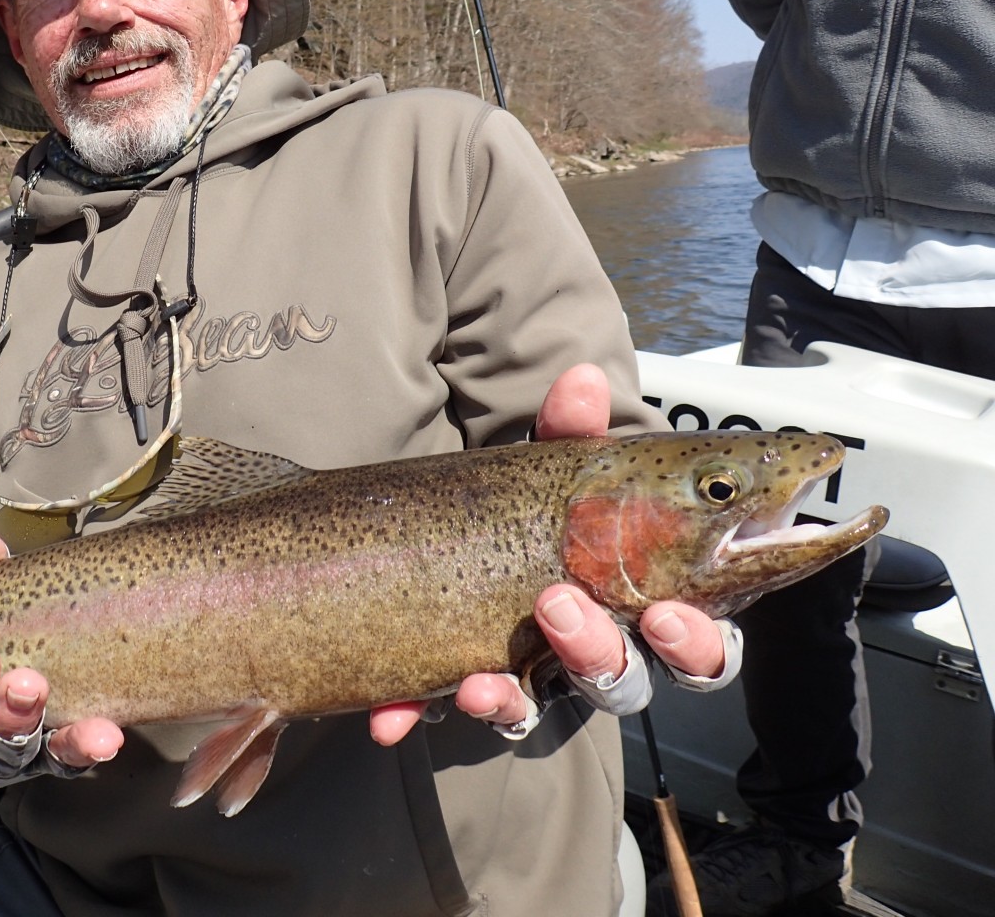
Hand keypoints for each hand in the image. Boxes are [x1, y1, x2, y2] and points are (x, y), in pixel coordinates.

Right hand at [0, 524, 123, 782]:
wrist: (13, 654)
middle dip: (1, 710)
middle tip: (25, 681)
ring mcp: (14, 750)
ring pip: (20, 751)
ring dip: (36, 723)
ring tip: (52, 694)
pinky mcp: (53, 754)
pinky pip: (66, 758)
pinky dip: (82, 746)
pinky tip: (105, 736)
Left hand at [368, 364, 733, 744]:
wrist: (464, 530)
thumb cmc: (546, 507)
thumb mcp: (557, 466)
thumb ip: (571, 430)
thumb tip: (582, 380)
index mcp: (653, 602)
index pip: (699, 641)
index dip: (693, 642)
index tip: (663, 615)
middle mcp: (606, 651)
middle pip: (630, 684)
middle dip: (603, 656)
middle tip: (562, 609)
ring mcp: (539, 677)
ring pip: (544, 710)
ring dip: (516, 698)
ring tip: (485, 676)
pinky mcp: (480, 688)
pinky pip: (461, 710)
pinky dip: (431, 710)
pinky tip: (396, 714)